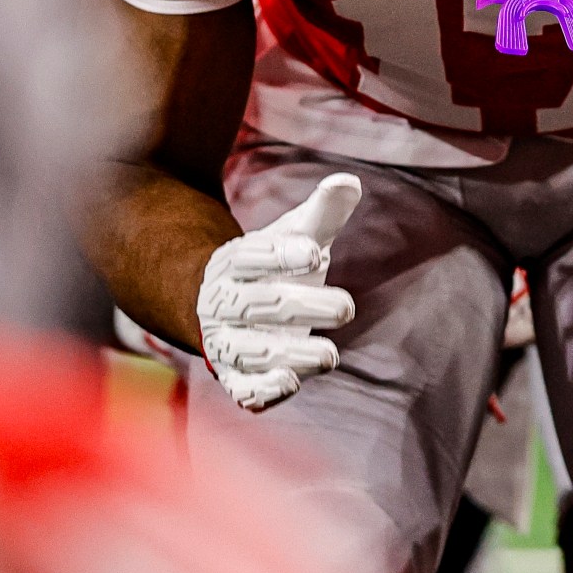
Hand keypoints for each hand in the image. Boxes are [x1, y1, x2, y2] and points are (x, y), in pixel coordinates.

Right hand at [197, 174, 360, 411]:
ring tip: (329, 355)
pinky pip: (242, 388)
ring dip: (289, 355)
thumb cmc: (272, 267)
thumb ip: (322, 214)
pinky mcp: (235, 378)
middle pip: (258, 305)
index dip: (280, 255)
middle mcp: (225, 303)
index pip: (251, 257)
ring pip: (250, 351)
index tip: (315, 253)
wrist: (223, 307)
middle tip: (347, 308)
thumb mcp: (295, 236)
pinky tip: (289, 384)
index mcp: (234, 262)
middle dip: (303, 307)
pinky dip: (261, 390)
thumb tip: (349, 182)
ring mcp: (227, 343)